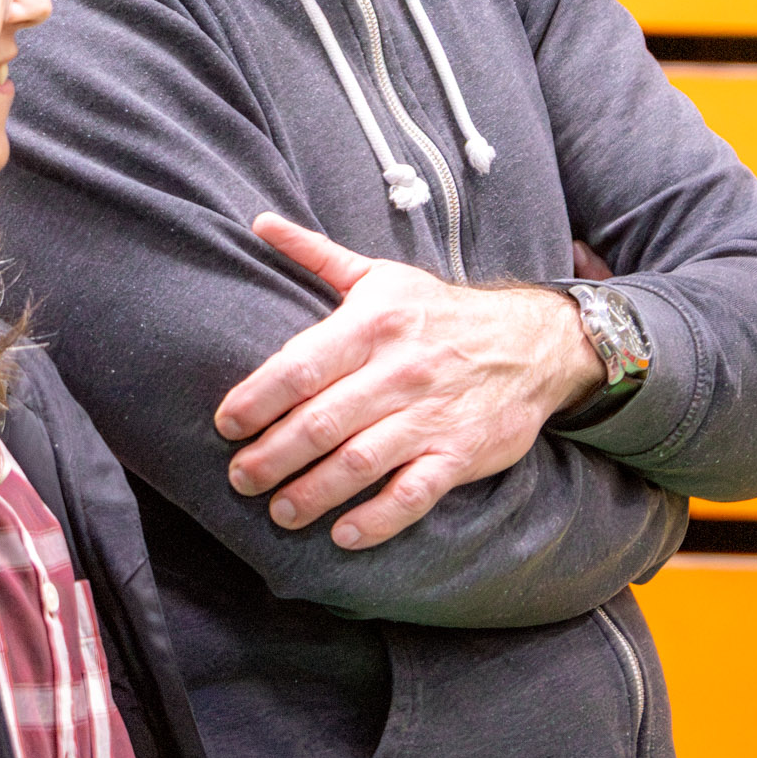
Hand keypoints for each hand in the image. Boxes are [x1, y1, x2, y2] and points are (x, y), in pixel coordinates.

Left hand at [214, 213, 606, 550]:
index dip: (258, 397)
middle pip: (322, 420)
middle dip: (274, 454)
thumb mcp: (380, 276)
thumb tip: (260, 222)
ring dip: (314, 491)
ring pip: (360, 461)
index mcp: (373, 323)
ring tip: (280, 510)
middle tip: (240, 478)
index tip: (225, 424)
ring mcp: (430, 415)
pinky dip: (378, 518)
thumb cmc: (439, 311)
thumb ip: (316, 254)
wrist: (531, 342)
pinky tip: (344, 535)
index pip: (302, 364)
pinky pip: (413, 493)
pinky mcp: (459, 453)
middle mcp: (399, 369)